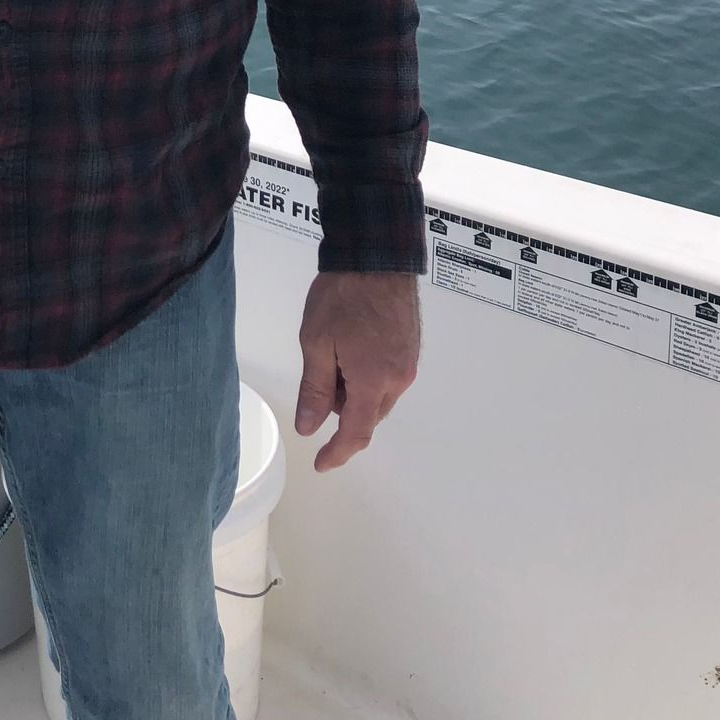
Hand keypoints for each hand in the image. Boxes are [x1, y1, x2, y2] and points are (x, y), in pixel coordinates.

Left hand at [293, 270, 419, 472]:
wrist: (376, 257)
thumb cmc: (342, 296)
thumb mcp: (317, 342)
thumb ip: (315, 389)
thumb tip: (309, 427)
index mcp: (374, 381)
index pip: (356, 433)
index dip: (337, 452)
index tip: (320, 463)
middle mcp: (398, 378)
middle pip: (369, 415)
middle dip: (342, 412)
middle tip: (318, 383)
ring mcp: (408, 363)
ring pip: (379, 396)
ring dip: (355, 393)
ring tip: (332, 358)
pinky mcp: (410, 347)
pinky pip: (388, 378)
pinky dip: (367, 377)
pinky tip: (350, 351)